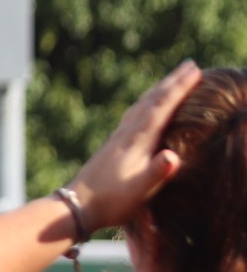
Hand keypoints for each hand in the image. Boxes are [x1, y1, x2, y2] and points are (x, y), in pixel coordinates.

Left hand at [68, 60, 202, 230]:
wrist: (75, 206)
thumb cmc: (111, 201)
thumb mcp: (139, 190)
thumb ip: (157, 173)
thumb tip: (173, 157)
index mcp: (137, 140)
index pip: (162, 107)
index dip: (180, 88)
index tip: (196, 70)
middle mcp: (126, 134)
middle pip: (151, 100)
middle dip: (172, 82)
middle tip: (189, 64)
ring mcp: (117, 139)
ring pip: (140, 106)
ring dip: (158, 91)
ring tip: (171, 81)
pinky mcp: (111, 147)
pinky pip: (133, 116)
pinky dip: (144, 105)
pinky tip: (143, 110)